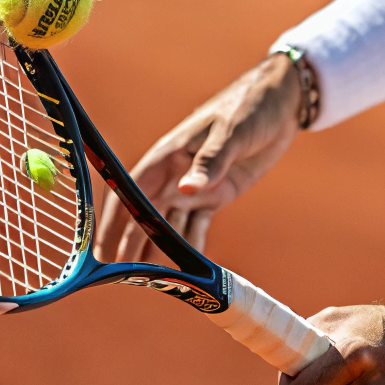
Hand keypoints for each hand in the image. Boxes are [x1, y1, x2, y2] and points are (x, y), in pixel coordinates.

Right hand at [96, 53, 302, 261]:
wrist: (280, 103)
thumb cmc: (248, 107)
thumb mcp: (231, 132)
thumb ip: (209, 162)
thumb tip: (186, 191)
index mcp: (167, 156)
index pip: (130, 192)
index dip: (114, 222)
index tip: (104, 249)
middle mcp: (174, 174)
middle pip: (146, 215)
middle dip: (133, 245)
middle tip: (124, 276)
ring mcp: (194, 187)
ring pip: (170, 225)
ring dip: (161, 250)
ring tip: (152, 280)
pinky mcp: (216, 195)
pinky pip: (197, 225)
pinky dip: (192, 246)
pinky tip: (188, 269)